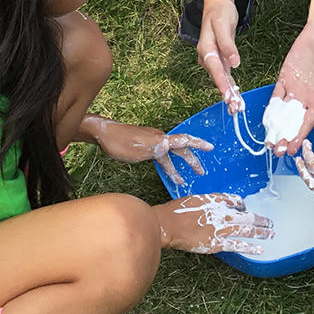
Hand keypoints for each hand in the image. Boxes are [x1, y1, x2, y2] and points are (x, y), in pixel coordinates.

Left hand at [81, 117, 212, 185]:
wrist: (103, 134)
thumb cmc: (120, 143)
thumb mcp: (138, 150)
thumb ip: (155, 149)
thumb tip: (169, 146)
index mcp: (160, 139)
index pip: (183, 140)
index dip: (198, 144)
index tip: (210, 148)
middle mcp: (159, 138)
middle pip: (180, 149)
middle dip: (191, 160)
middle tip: (201, 172)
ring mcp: (152, 140)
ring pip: (169, 154)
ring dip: (177, 166)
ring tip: (181, 179)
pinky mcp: (144, 144)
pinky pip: (161, 155)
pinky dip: (167, 164)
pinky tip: (164, 170)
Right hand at [155, 193, 273, 254]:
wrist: (168, 223)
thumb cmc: (177, 211)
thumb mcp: (194, 199)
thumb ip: (208, 202)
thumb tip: (216, 206)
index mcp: (217, 200)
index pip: (236, 201)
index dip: (243, 206)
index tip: (245, 209)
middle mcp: (223, 213)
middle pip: (248, 216)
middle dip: (260, 220)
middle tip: (270, 222)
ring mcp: (221, 228)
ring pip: (247, 230)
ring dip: (262, 232)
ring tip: (271, 233)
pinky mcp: (217, 243)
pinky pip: (238, 245)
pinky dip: (250, 247)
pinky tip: (260, 249)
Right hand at [197, 0, 244, 114]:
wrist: (217, 5)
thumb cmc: (220, 13)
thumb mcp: (224, 26)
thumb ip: (228, 45)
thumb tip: (234, 63)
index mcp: (206, 48)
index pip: (214, 69)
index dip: (221, 84)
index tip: (228, 96)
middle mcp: (207, 56)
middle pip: (217, 77)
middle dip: (226, 94)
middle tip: (235, 108)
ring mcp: (213, 58)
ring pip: (221, 79)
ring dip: (228, 93)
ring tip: (237, 107)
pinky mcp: (220, 58)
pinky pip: (224, 75)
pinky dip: (230, 86)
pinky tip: (235, 97)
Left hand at [268, 18, 313, 153]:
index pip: (308, 123)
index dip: (300, 137)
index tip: (293, 150)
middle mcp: (306, 97)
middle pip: (293, 121)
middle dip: (286, 136)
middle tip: (277, 150)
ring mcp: (294, 88)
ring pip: (283, 111)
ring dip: (277, 126)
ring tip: (270, 140)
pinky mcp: (285, 77)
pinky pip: (276, 95)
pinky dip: (271, 107)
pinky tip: (266, 120)